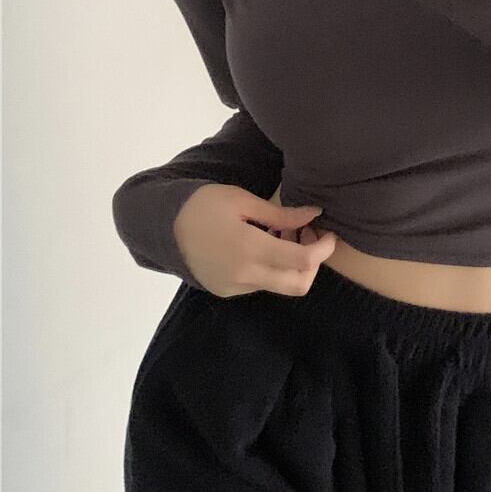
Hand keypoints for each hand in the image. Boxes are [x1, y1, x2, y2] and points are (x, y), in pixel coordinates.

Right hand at [173, 183, 338, 297]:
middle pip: (298, 285)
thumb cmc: (203, 204)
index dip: (324, 249)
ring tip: (281, 233)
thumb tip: (315, 215)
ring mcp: (234, 287)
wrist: (161, 226)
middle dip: (313, 264)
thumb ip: (281, 214)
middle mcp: (244, 275)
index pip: (302, 261)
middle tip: (306, 235)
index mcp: (249, 249)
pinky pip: (260, 284)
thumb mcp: (242, 200)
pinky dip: (271, 267)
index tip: (328, 233)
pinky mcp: (226, 291)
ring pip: (279, 285)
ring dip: (291, 264)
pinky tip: (262, 244)